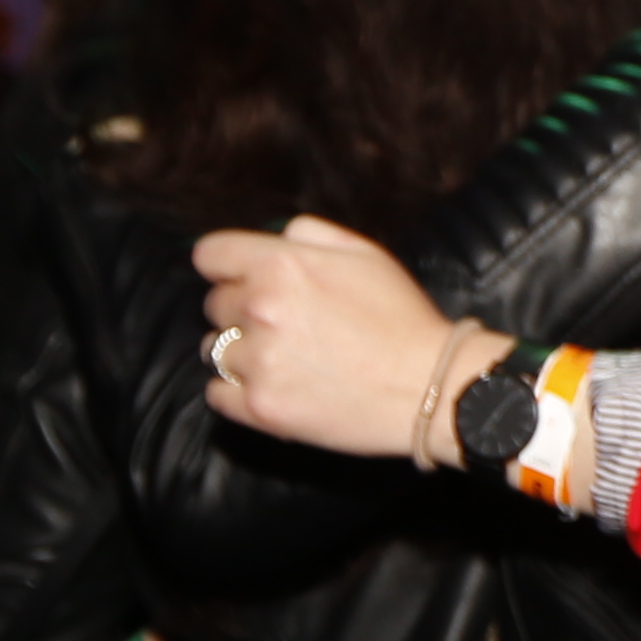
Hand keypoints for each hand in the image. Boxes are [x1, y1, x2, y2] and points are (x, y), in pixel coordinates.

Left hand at [196, 217, 479, 460]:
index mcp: (280, 264)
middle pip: (213, 304)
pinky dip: (235, 391)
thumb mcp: (365, 254)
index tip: (238, 279)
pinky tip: (271, 386)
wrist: (430, 387)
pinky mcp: (260, 407)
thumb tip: (275, 237)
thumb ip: (310, 234)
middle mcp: (260, 308)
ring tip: (280, 360)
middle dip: (240, 310)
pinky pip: (216, 393)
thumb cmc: (402, 318)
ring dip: (239, 352)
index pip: (209, 255)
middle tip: (282, 325)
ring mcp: (258, 361)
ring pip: (213, 349)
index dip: (225, 266)